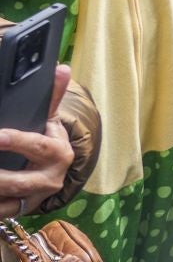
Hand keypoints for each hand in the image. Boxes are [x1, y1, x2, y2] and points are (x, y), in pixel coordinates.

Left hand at [0, 65, 73, 213]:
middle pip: (18, 180)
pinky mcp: (18, 210)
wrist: (52, 175)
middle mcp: (50, 180)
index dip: (17, 141)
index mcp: (59, 154)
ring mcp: (33, 198)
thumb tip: (61, 68)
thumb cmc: (47, 144)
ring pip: (6, 197)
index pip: (37, 146)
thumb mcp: (50, 123)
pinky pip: (0, 211)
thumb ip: (52, 98)